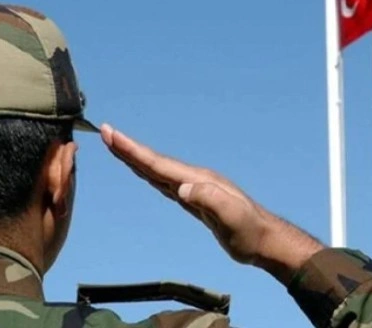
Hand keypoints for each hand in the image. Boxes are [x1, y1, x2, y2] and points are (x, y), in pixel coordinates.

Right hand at [100, 124, 323, 281]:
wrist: (265, 240)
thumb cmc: (250, 231)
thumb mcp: (231, 216)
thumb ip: (209, 200)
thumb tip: (182, 188)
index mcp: (198, 180)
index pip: (158, 163)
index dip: (133, 150)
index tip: (112, 134)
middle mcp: (194, 179)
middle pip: (154, 161)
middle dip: (128, 147)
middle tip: (106, 131)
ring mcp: (195, 188)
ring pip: (158, 170)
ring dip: (136, 158)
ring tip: (118, 146)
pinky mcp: (196, 200)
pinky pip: (165, 183)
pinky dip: (150, 174)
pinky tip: (146, 172)